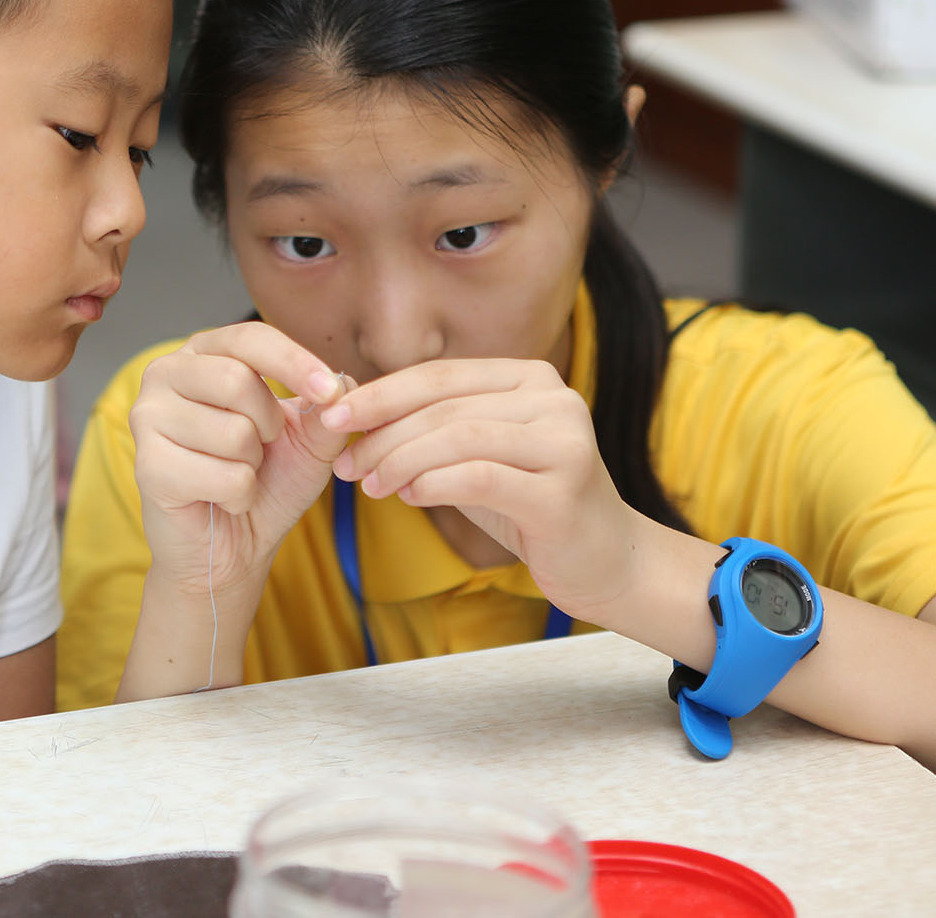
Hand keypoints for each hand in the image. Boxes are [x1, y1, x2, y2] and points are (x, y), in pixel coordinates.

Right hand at [130, 322, 346, 605]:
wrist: (233, 546)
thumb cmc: (267, 482)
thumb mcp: (310, 440)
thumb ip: (327, 408)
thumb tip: (341, 383)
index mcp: (203, 353)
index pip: (250, 339)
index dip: (295, 363)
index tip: (330, 392)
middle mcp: (165, 374)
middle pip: (237, 380)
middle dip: (268, 425)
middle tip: (262, 449)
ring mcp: (148, 418)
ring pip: (233, 432)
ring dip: (253, 465)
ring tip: (236, 473)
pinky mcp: (147, 466)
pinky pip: (224, 476)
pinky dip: (240, 495)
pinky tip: (220, 499)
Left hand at [321, 358, 647, 620]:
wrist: (605, 561)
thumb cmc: (530, 504)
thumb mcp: (479, 455)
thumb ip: (432, 427)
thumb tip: (350, 407)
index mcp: (530, 377)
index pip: (439, 374)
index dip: (379, 394)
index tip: (329, 416)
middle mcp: (553, 399)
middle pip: (444, 405)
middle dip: (382, 433)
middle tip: (344, 463)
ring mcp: (564, 442)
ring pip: (458, 438)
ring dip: (401, 460)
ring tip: (370, 485)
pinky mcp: (563, 492)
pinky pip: (480, 477)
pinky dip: (433, 484)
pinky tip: (408, 496)